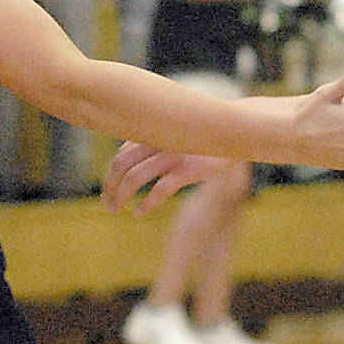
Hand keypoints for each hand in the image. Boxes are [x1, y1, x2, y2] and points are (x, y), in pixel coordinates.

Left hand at [104, 142, 233, 213]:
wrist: (235, 131)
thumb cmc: (204, 136)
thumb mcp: (176, 136)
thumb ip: (157, 146)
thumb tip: (138, 164)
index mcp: (153, 132)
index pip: (121, 155)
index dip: (111, 174)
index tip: (109, 190)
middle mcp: (157, 141)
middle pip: (120, 165)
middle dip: (109, 187)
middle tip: (108, 204)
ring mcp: (171, 155)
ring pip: (134, 178)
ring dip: (120, 196)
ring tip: (116, 210)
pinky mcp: (186, 169)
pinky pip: (159, 190)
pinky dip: (146, 204)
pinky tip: (139, 213)